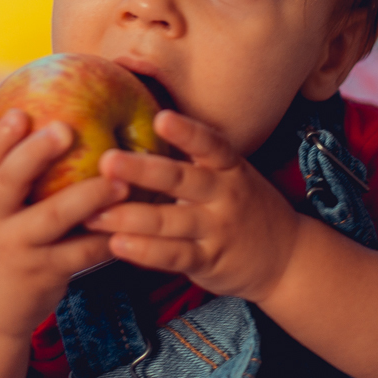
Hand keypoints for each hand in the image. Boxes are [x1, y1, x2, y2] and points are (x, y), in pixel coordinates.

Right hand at [0, 109, 128, 339]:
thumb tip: (24, 127)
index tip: (21, 111)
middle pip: (9, 182)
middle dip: (35, 153)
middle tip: (66, 128)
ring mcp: (16, 252)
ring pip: (54, 217)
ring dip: (89, 194)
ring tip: (120, 177)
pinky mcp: (44, 275)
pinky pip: (82, 251)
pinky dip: (107, 234)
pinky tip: (132, 219)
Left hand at [86, 110, 302, 302]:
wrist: (285, 256)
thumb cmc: (242, 206)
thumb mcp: (230, 174)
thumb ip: (193, 158)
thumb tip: (142, 122)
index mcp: (230, 168)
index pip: (211, 144)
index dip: (187, 132)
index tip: (161, 117)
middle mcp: (225, 195)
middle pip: (181, 180)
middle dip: (142, 170)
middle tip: (107, 161)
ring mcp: (218, 230)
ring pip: (170, 221)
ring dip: (129, 216)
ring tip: (93, 213)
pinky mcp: (209, 261)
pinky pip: (173, 256)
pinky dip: (144, 251)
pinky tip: (116, 245)